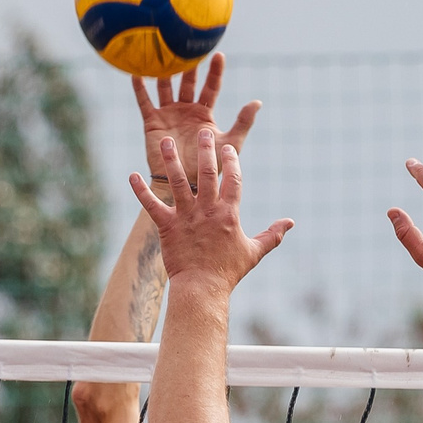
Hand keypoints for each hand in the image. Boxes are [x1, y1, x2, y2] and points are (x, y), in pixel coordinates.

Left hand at [129, 130, 290, 294]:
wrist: (202, 289)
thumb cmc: (228, 272)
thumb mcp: (254, 252)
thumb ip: (272, 235)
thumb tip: (291, 222)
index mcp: (229, 214)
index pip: (233, 180)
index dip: (231, 161)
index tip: (228, 147)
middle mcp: (207, 211)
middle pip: (207, 173)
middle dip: (205, 150)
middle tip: (202, 133)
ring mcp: (186, 217)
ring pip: (178, 182)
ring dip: (171, 161)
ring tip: (166, 142)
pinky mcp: (167, 227)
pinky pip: (151, 205)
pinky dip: (140, 191)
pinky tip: (132, 175)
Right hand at [133, 53, 260, 183]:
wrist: (184, 186)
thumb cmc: (209, 169)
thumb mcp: (230, 144)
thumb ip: (242, 123)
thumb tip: (258, 102)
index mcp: (204, 115)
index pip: (211, 88)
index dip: (215, 72)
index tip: (219, 56)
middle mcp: (186, 111)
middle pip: (188, 83)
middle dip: (190, 67)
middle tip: (190, 49)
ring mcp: (169, 115)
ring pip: (166, 88)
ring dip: (165, 73)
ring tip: (163, 54)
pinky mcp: (153, 122)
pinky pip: (145, 102)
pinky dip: (140, 88)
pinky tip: (136, 74)